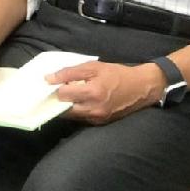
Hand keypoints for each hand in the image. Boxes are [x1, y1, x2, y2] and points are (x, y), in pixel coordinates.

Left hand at [48, 58, 164, 123]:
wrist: (141, 88)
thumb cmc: (117, 74)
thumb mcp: (94, 67)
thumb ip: (70, 72)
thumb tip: (48, 79)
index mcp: (92, 92)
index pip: (62, 95)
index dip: (55, 88)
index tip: (52, 82)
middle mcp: (93, 109)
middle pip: (63, 109)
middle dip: (58, 100)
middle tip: (58, 90)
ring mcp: (96, 119)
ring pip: (71, 116)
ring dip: (66, 106)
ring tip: (69, 95)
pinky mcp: (99, 123)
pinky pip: (81, 118)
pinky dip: (77, 110)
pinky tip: (79, 101)